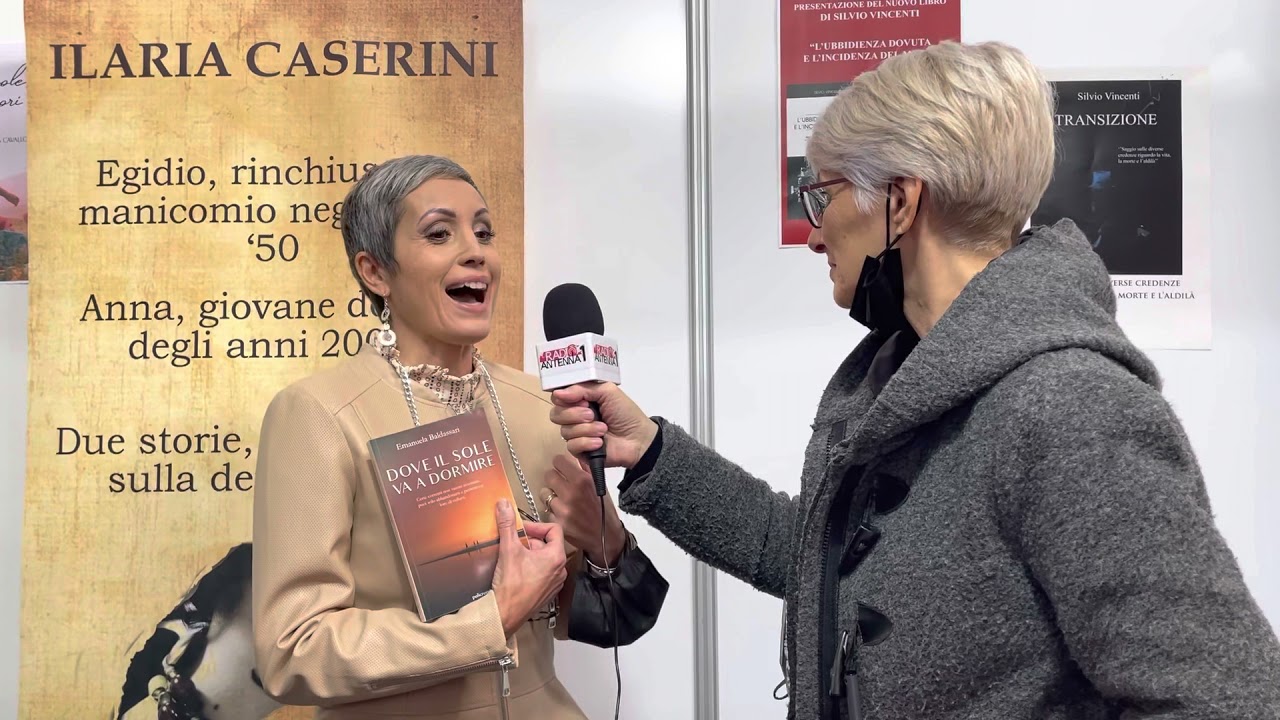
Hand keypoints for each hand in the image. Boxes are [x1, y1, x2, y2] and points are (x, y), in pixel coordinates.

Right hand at [491, 499, 567, 637]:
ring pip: (543, 559)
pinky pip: (540, 573)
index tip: (522, 528)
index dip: (536, 526)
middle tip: (513, 542)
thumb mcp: (508, 549)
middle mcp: (560, 570)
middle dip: (529, 541)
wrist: (505, 614)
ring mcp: (554, 583)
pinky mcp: (546, 592)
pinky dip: (529, 568)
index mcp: (556, 557)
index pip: (553, 529)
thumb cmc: (511, 585)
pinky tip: (514, 571)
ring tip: (512, 557)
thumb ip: (507, 525)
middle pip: (547, 544)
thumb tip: (504, 505)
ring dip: (528, 554)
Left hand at [544, 454, 627, 566]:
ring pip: (544, 493)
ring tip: (561, 500)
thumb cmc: (604, 510)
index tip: (562, 468)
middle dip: (554, 478)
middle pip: (548, 475)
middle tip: (560, 484)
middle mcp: (571, 493)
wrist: (606, 537)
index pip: (558, 461)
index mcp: (583, 480)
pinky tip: (563, 514)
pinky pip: (547, 510)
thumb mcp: (599, 486)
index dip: (560, 464)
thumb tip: (575, 457)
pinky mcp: (557, 523)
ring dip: (550, 495)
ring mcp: (563, 509)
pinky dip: (553, 511)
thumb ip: (586, 470)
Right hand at [549, 382, 657, 468]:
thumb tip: (558, 393)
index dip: (563, 398)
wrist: (638, 439)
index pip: (558, 398)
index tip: (578, 399)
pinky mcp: (580, 451)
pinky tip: (600, 443)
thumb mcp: (607, 392)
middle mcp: (575, 416)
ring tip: (604, 429)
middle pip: (556, 414)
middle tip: (591, 414)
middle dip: (574, 414)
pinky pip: (572, 446)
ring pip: (565, 431)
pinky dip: (586, 443)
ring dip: (586, 429)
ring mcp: (576, 434)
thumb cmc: (625, 413)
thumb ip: (583, 389)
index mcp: (580, 400)